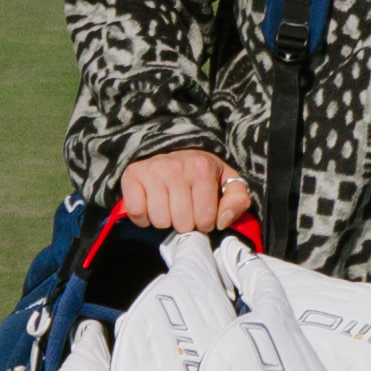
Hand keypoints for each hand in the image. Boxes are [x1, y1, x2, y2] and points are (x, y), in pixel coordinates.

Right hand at [123, 145, 257, 236]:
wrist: (170, 147)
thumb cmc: (200, 172)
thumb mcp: (226, 181)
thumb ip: (238, 200)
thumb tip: (222, 221)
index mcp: (203, 169)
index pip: (205, 221)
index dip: (204, 222)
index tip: (200, 211)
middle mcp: (178, 168)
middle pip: (182, 224)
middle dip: (184, 223)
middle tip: (183, 209)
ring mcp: (153, 171)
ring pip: (159, 221)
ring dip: (164, 221)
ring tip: (168, 207)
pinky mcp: (132, 175)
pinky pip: (137, 213)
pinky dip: (143, 218)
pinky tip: (151, 208)